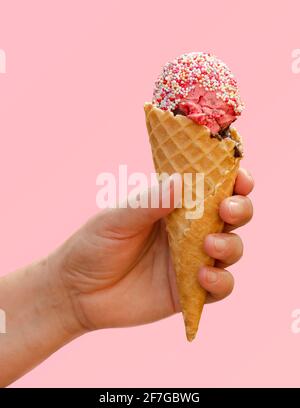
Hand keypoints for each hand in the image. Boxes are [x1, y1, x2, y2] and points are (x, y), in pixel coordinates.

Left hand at [50, 168, 253, 333]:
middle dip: (240, 209)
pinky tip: (202, 277)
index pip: (213, 188)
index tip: (239, 178)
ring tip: (208, 246)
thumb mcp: (117, 219)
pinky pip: (220, 287)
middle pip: (232, 216)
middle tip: (226, 210)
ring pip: (232, 249)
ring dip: (230, 245)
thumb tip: (181, 183)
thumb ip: (149, 202)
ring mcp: (191, 261)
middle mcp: (189, 231)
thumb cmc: (94, 245)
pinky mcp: (189, 291)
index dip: (233, 180)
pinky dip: (221, 282)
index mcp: (174, 206)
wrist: (76, 291)